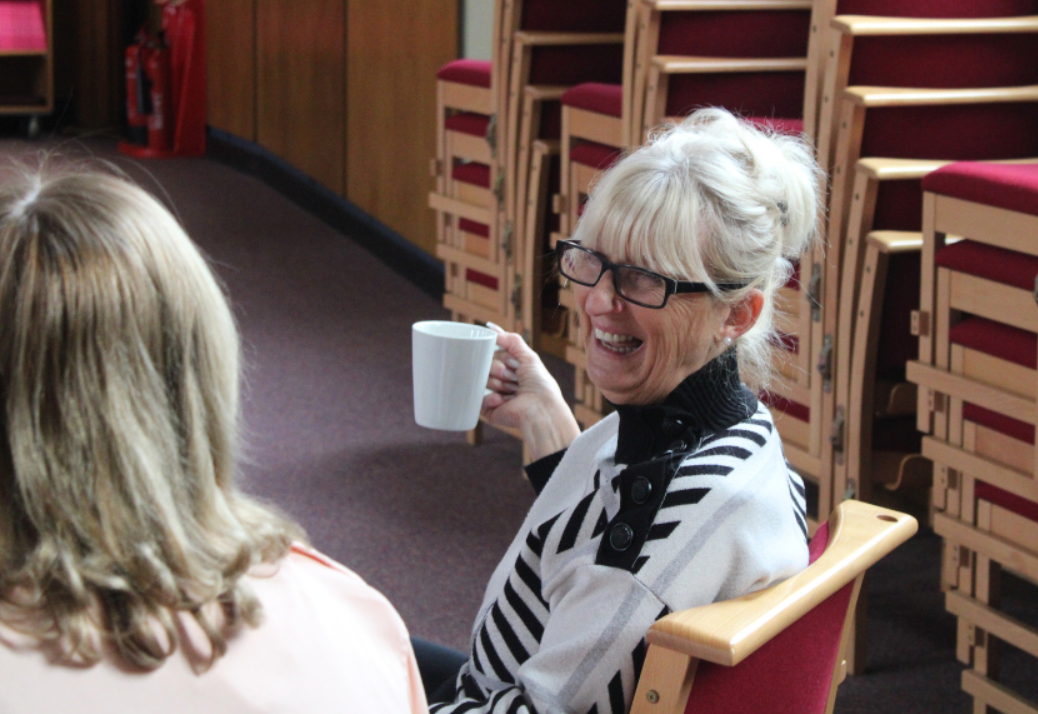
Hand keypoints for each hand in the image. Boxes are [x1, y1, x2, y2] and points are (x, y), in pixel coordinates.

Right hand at [482, 323, 579, 460]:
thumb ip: (511, 340)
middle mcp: (504, 383)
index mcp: (513, 371)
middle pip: (487, 367)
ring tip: (512, 391)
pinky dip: (491, 398)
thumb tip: (491, 328)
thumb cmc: (540, 385)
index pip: (495, 355)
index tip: (511, 361)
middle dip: (499, 370)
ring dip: (498, 383)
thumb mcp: (529, 356)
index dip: (502, 357)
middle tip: (512, 377)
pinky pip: (479, 399)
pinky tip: (503, 401)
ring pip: (482, 381)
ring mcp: (495, 396)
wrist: (540, 409)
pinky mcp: (489, 411)